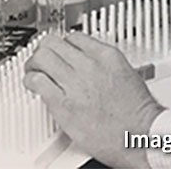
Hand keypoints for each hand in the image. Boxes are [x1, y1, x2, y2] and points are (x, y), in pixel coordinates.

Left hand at [23, 32, 164, 167]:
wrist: (139, 134)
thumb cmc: (137, 111)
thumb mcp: (126, 73)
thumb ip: (104, 64)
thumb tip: (90, 62)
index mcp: (107, 56)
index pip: (74, 37)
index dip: (63, 44)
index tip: (59, 50)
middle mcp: (89, 65)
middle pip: (54, 43)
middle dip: (44, 49)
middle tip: (41, 58)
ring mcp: (75, 83)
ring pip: (42, 58)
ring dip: (34, 63)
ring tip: (33, 70)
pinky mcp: (63, 104)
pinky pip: (37, 82)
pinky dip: (31, 81)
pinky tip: (33, 85)